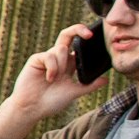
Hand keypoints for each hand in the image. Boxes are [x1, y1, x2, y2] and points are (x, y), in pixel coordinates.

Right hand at [0, 23, 96, 138]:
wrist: (32, 108)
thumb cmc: (51, 102)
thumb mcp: (74, 92)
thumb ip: (90, 85)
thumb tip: (106, 80)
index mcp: (68, 65)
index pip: (78, 47)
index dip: (85, 39)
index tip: (95, 38)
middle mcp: (58, 59)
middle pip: (67, 35)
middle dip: (78, 29)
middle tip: (89, 34)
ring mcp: (46, 58)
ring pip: (61, 49)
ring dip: (61, 65)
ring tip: (55, 79)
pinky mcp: (36, 60)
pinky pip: (49, 56)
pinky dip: (52, 68)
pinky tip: (49, 78)